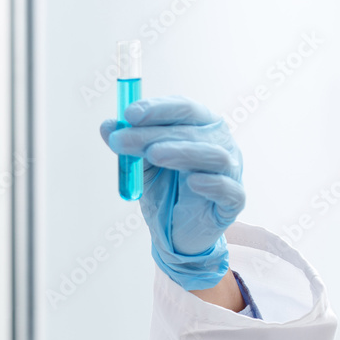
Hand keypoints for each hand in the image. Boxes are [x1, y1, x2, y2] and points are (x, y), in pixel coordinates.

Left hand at [99, 95, 245, 290]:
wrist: (178, 230)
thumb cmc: (165, 189)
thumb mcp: (142, 166)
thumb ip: (128, 145)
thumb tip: (106, 125)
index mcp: (201, 128)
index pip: (184, 109)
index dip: (157, 109)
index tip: (128, 114)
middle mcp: (221, 144)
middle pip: (192, 131)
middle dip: (153, 133)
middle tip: (122, 140)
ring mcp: (231, 171)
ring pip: (214, 156)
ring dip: (182, 152)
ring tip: (153, 154)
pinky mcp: (234, 201)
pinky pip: (227, 189)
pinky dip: (212, 183)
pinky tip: (192, 182)